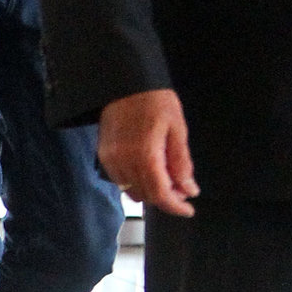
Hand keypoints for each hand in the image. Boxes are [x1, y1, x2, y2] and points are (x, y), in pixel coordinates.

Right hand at [98, 88, 198, 216]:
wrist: (126, 82)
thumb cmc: (155, 100)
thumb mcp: (177, 129)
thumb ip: (181, 163)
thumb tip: (189, 190)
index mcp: (146, 155)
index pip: (160, 194)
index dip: (175, 206)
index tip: (188, 209)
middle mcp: (124, 161)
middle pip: (146, 196)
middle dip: (166, 197)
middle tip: (182, 188)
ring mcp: (111, 159)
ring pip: (131, 190)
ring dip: (150, 191)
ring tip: (165, 178)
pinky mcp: (103, 154)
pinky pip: (119, 180)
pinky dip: (134, 181)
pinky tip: (146, 170)